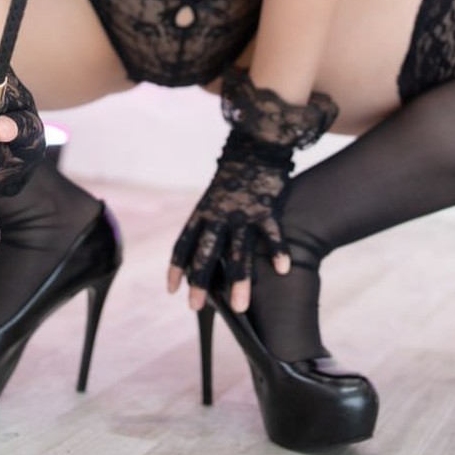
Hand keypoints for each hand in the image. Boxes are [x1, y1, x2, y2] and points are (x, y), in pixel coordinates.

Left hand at [167, 129, 292, 313]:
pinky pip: (272, 233)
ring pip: (239, 251)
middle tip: (195, 306)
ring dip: (239, 281)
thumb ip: (210, 228)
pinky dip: (278, 252)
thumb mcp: (213, 200)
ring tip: (239, 307)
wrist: (254, 146)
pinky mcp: (266, 208)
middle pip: (206, 253)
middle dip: (200, 281)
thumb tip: (206, 262)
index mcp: (203, 212)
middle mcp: (219, 215)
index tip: (172, 290)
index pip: (184, 243)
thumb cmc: (233, 178)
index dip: (176, 267)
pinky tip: (283, 270)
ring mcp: (243, 213)